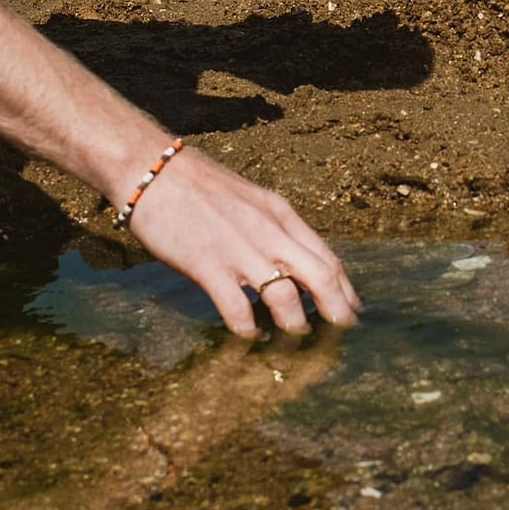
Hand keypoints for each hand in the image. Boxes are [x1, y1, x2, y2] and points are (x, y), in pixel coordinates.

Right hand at [126, 147, 360, 338]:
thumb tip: (293, 265)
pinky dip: (247, 328)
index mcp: (282, 214)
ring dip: (295, 324)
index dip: (346, 289)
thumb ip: (273, 230)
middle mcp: (269, 231)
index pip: (328, 257)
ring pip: (285, 296)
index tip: (354, 312)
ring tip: (297, 340)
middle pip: (321, 277)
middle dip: (337, 310)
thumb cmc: (201, 187)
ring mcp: (240, 248)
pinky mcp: (208, 263)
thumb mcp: (251, 201)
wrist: (154, 169)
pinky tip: (249, 338)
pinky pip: (237, 306)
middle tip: (343, 334)